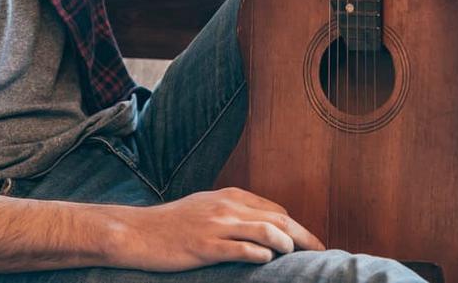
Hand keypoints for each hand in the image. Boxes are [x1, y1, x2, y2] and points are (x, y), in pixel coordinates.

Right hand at [103, 186, 325, 271]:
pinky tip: (267, 261)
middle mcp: (226, 207)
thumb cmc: (171, 224)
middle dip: (303, 236)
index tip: (310, 242)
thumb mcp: (205, 207)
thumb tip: (262, 225)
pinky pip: (241, 250)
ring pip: (265, 232)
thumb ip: (232, 212)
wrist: (136, 232)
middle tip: (320, 251)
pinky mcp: (205, 246)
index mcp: (229, 196)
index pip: (275, 210)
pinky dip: (259, 255)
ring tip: (296, 256)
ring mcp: (216, 226)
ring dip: (286, 245)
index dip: (297, 227)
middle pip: (277, 220)